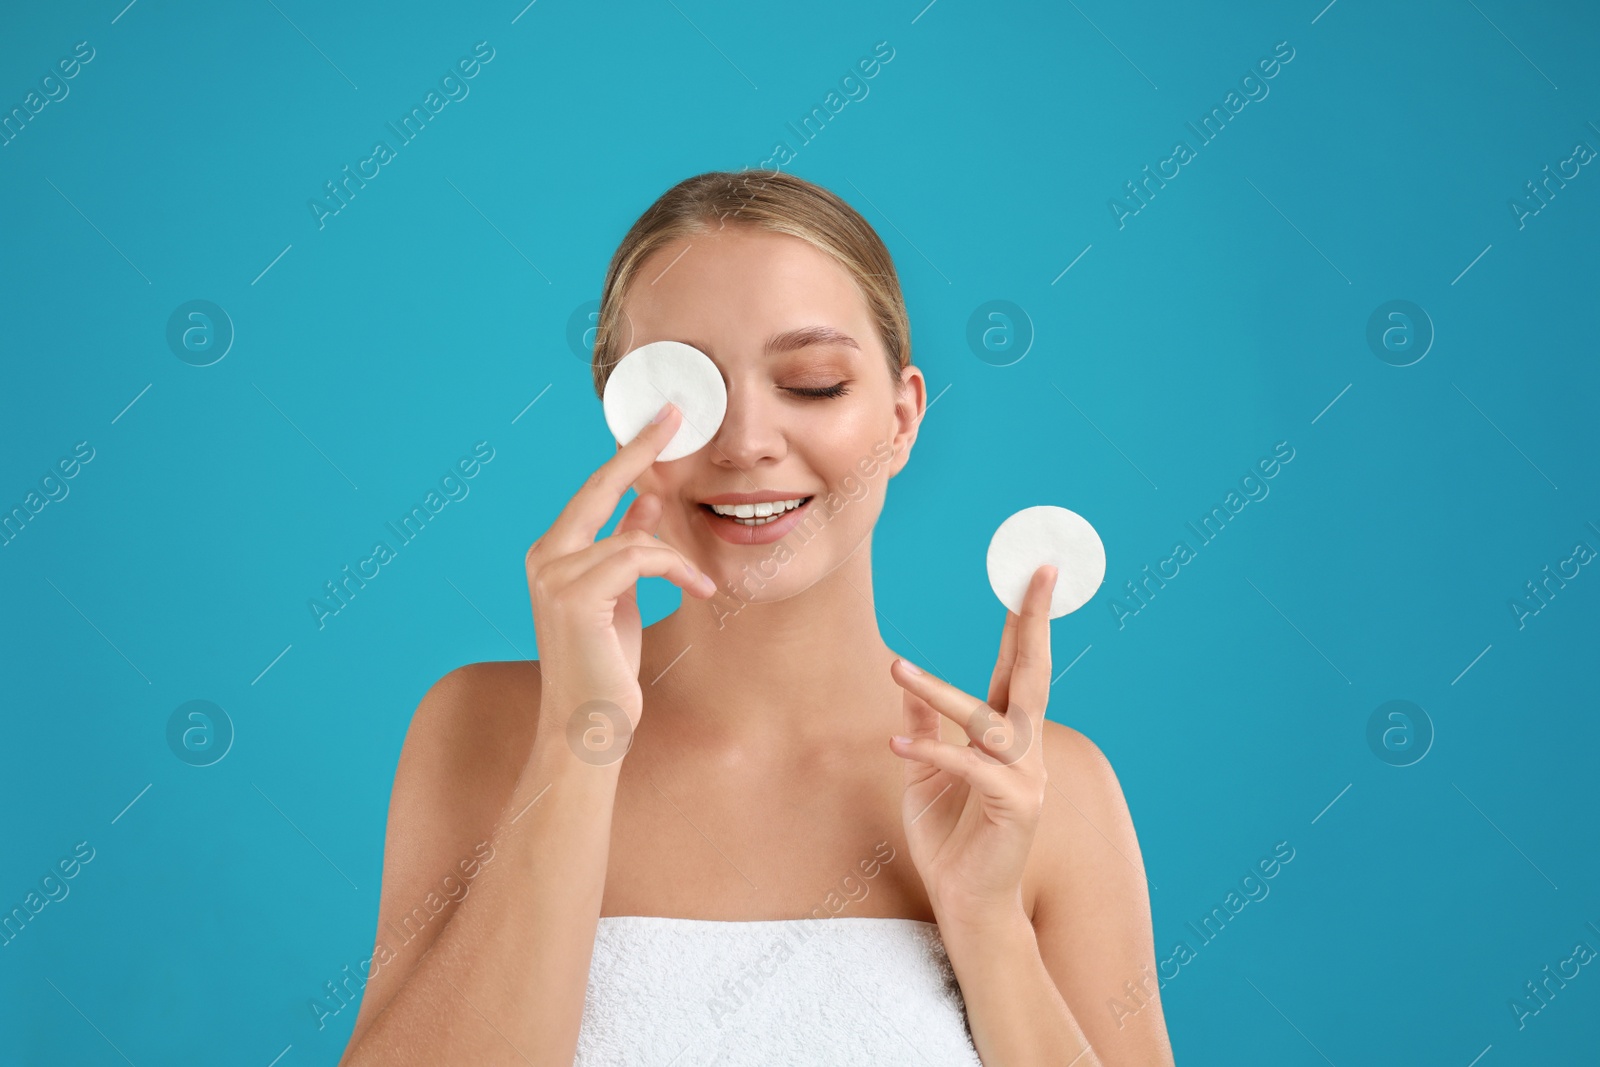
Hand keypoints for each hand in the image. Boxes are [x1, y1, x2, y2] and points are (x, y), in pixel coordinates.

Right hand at [524, 402, 716, 759]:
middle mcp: (543, 557)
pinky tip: (700, 591)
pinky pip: (640, 558)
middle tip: (675, 418)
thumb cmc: (606, 668)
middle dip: (640, 451)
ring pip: (634, 537)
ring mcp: (554, 575)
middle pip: (599, 487)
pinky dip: (676, 570)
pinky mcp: (575, 596)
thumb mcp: (623, 597)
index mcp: (551, 554)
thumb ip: (627, 546)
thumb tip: (647, 501)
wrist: (588, 727)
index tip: (659, 422)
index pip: (593, 490)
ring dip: (677, 558)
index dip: (627, 454)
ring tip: (702, 584)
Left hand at [887, 564, 1058, 926]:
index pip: (1017, 669)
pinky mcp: (1014, 808)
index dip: (1023, 623)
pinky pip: (970, 769)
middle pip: (1032, 675)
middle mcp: (1025, 751)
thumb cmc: (948, 838)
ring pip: (986, 720)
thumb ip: (922, 727)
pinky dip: (935, 754)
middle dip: (1034, 624)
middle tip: (1035, 577)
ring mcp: (1026, 778)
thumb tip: (903, 681)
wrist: (965, 902)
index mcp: (1007, 739)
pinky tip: (897, 749)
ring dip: (938, 692)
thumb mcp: (924, 773)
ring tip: (898, 669)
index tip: (1030, 577)